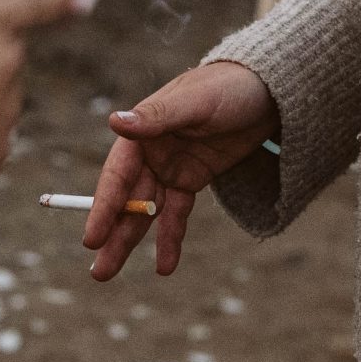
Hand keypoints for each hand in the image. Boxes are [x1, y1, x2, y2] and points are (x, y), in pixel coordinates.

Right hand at [84, 61, 278, 279]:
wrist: (269, 91)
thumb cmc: (228, 87)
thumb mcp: (195, 103)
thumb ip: (157, 117)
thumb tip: (114, 120)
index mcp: (143, 131)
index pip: (117, 176)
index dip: (103, 208)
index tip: (91, 239)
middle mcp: (151, 152)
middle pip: (127, 200)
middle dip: (111, 235)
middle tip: (97, 271)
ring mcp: (170, 168)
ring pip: (146, 212)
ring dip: (130, 241)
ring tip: (108, 273)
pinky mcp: (191, 179)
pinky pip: (177, 214)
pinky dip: (170, 238)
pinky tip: (164, 266)